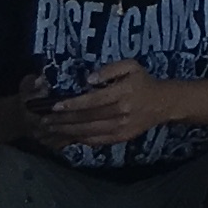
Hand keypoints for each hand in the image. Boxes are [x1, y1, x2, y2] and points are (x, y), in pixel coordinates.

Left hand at [39, 60, 171, 146]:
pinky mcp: (119, 138)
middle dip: (63, 119)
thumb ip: (110, 69)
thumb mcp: (131, 66)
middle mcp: (121, 112)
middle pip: (86, 118)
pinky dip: (79, 139)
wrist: (162, 103)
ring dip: (67, 131)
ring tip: (51, 128)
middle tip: (44, 120)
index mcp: (123, 92)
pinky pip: (95, 140)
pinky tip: (67, 135)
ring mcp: (120, 128)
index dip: (72, 104)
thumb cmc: (142, 82)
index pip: (92, 100)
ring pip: (88, 131)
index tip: (55, 105)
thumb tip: (89, 80)